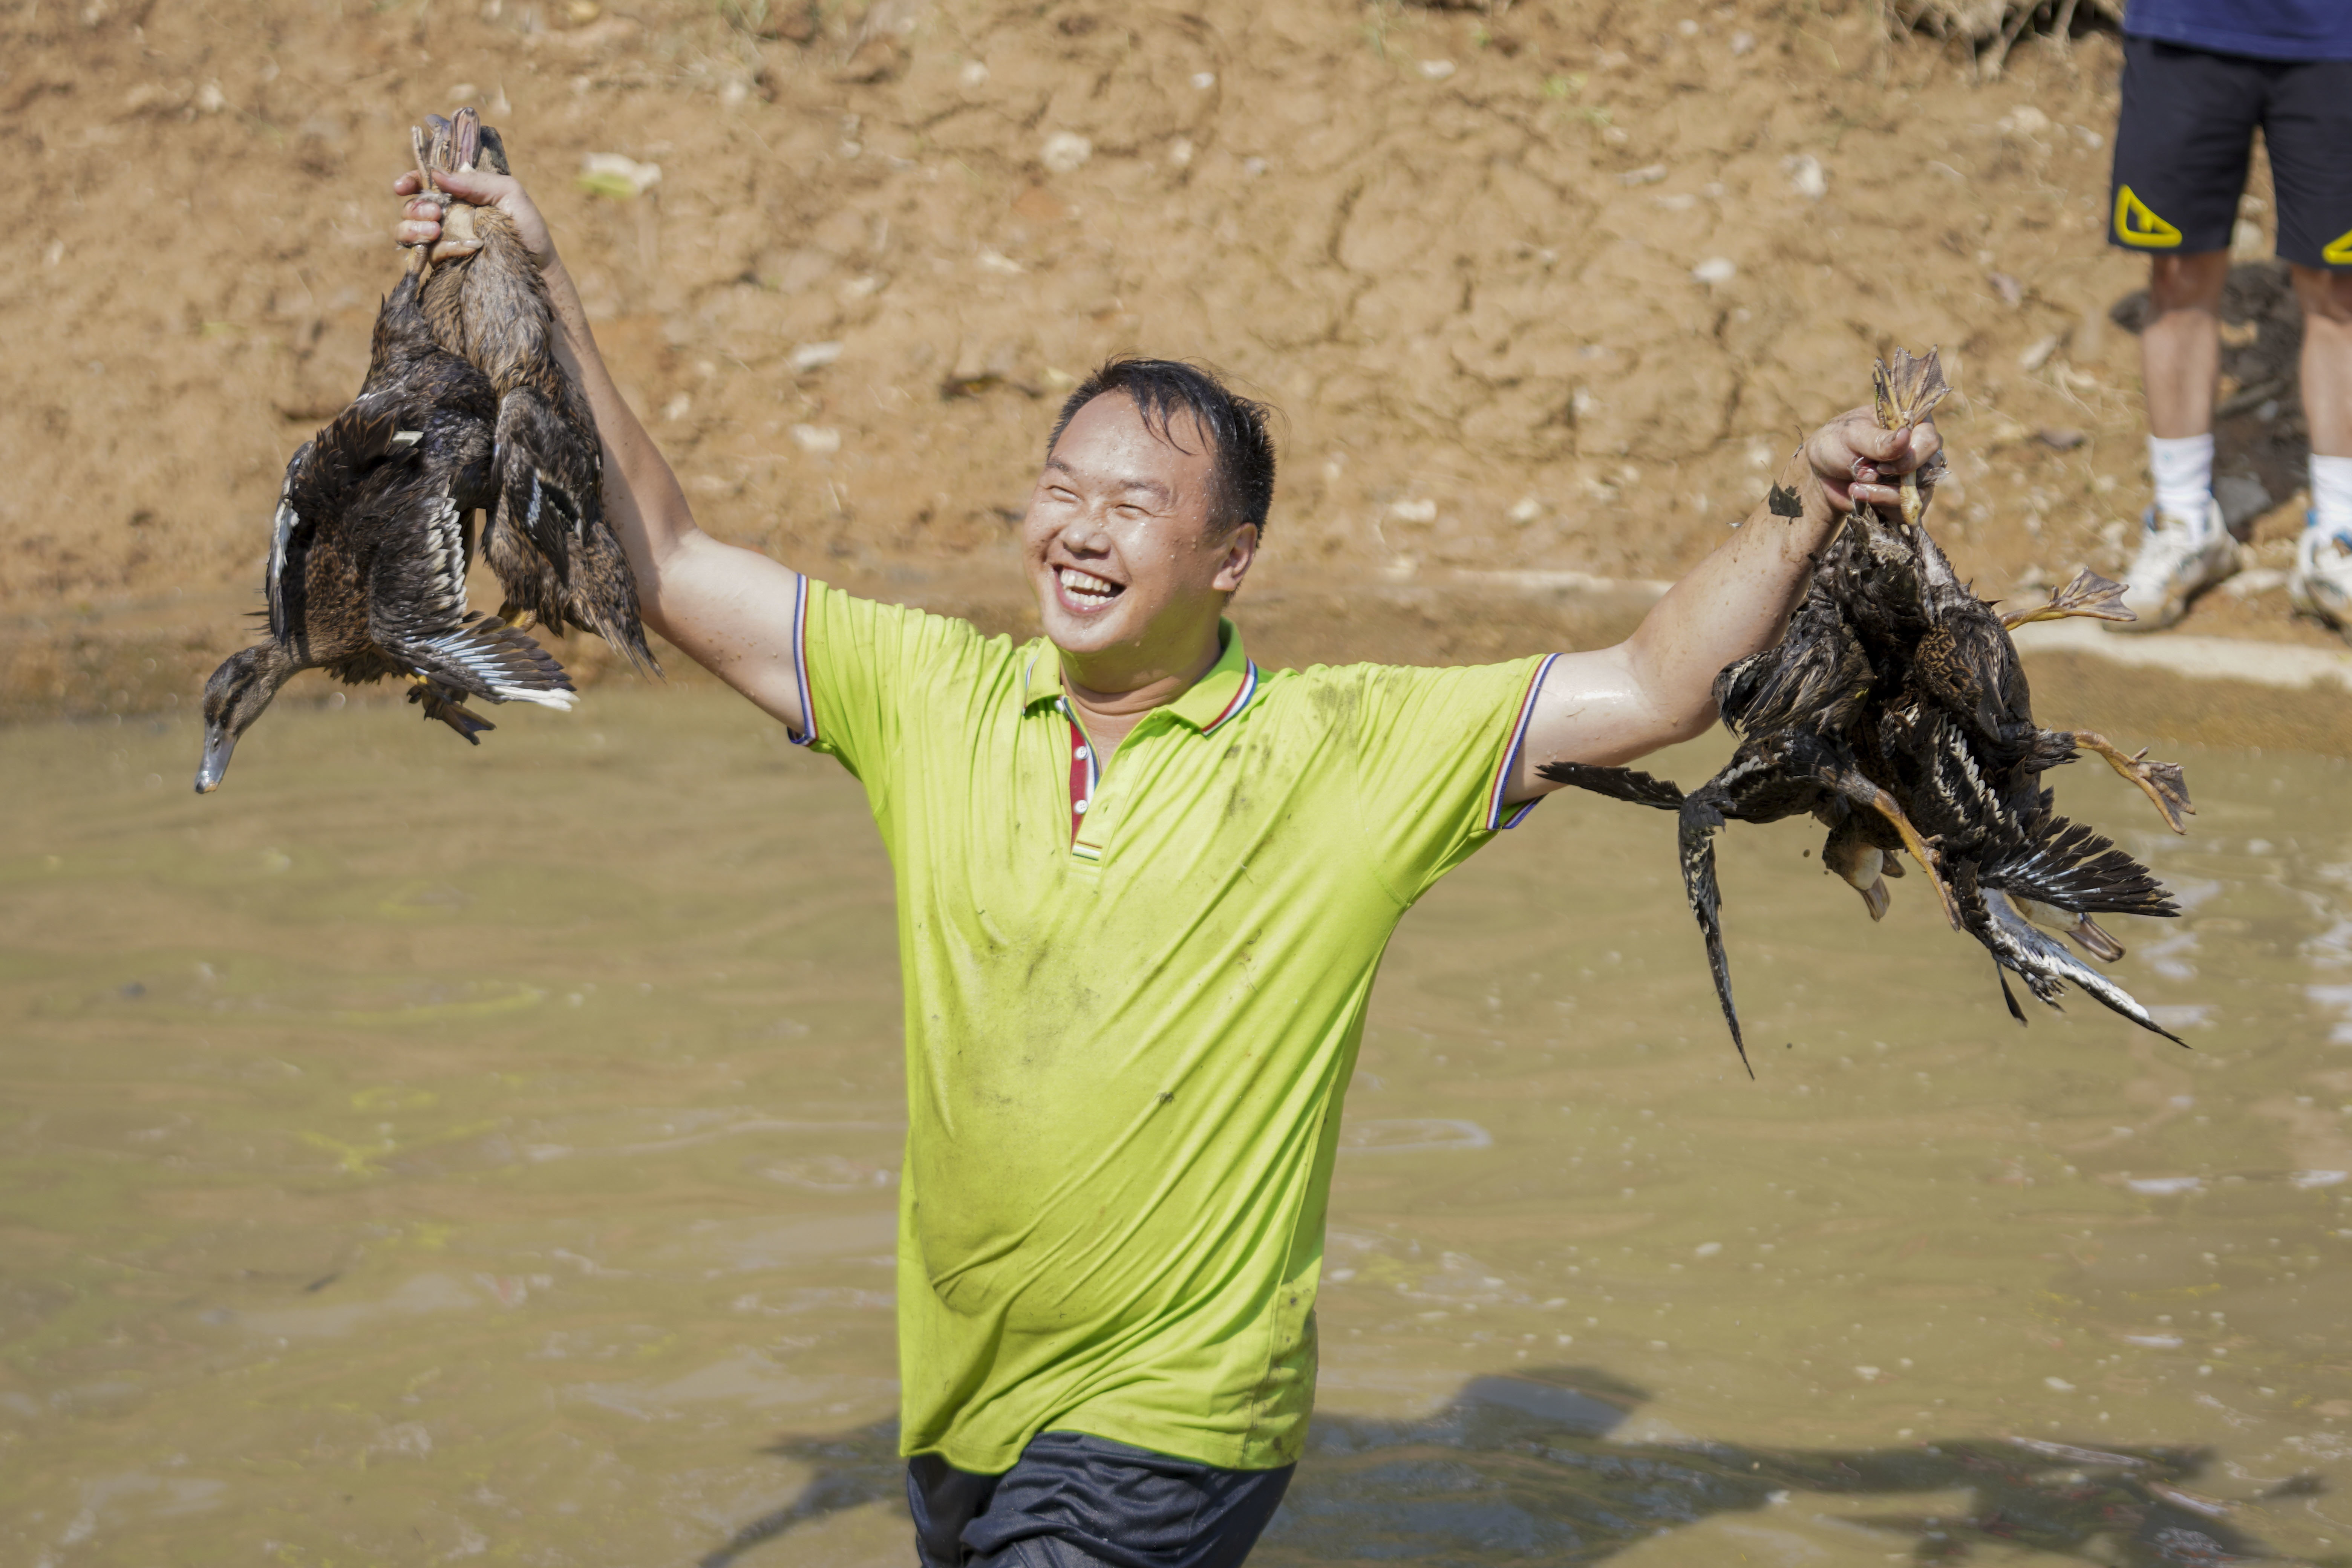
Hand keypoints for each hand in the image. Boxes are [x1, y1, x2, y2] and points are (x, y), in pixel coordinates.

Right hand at [393, 166, 556, 268]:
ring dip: (412, 227)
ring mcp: (443, 239)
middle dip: (416, 206)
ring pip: (407, 230)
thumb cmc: (527, 229)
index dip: (410, 181)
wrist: (538, 269)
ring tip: (435, 229)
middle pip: (412, 205)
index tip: (403, 186)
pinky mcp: (444, 262)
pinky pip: (423, 254)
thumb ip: (477, 181)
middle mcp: (448, 215)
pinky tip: (450, 247)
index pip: (426, 182)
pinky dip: (431, 248)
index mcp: (461, 194)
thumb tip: (437, 174)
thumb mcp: (510, 194)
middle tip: (436, 213)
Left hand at [1800, 406, 1941, 513]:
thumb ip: (1878, 440)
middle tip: (1865, 474)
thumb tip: (1905, 435)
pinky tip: (1861, 496)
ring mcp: (1915, 475)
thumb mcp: (1851, 436)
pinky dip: (1883, 508)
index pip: (1929, 441)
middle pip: (1928, 470)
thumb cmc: (1836, 443)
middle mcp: (1919, 449)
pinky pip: (1908, 512)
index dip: (1909, 457)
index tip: (1881, 464)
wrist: (1821, 473)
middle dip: (1893, 479)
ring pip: (1918, 495)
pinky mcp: (1905, 498)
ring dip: (1884, 495)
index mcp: (1912, 424)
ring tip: (1856, 487)